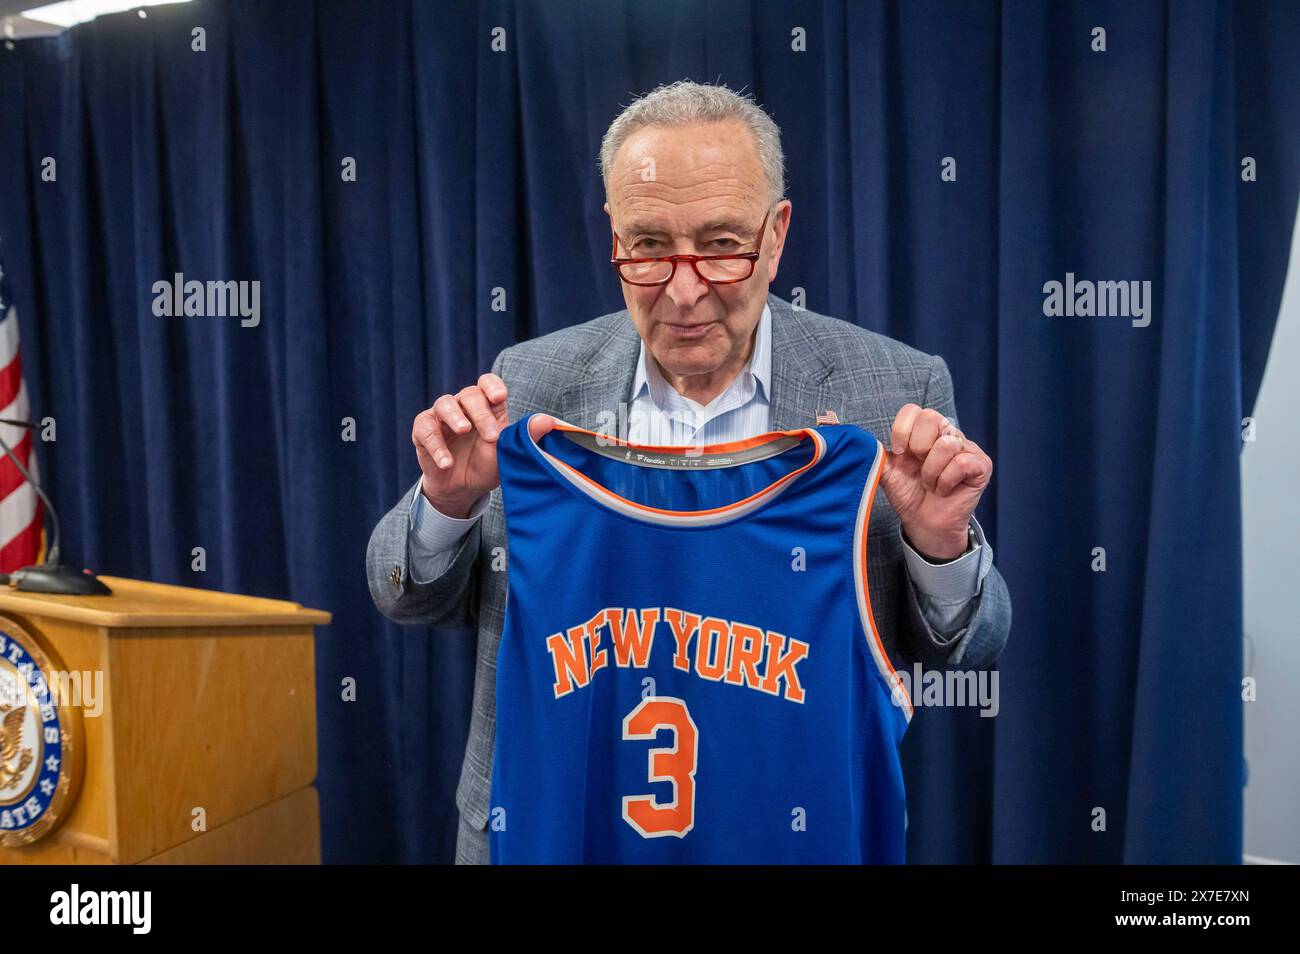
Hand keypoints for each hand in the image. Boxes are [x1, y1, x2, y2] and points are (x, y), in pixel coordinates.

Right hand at [411, 373, 553, 517]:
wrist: (463, 488)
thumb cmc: (488, 464)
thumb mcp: (508, 453)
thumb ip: (526, 437)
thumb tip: (549, 422)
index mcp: (487, 406)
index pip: (487, 382)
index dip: (492, 386)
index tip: (499, 398)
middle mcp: (464, 405)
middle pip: (469, 394)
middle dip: (481, 413)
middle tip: (491, 436)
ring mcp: (442, 416)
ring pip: (444, 403)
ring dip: (455, 417)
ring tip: (463, 431)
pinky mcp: (423, 431)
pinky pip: (426, 430)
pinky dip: (436, 446)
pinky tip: (447, 463)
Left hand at [879, 404, 990, 559]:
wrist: (924, 523)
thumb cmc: (909, 494)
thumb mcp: (888, 470)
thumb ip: (877, 453)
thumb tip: (858, 440)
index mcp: (925, 431)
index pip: (913, 410)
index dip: (902, 430)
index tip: (899, 453)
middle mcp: (947, 434)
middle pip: (931, 418)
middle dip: (917, 448)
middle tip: (918, 467)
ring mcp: (967, 448)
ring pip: (946, 444)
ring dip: (931, 471)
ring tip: (931, 483)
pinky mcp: (982, 465)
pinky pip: (961, 463)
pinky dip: (945, 481)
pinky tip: (944, 490)